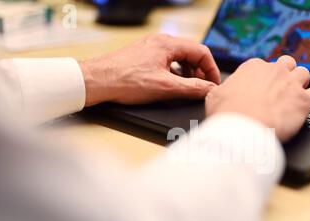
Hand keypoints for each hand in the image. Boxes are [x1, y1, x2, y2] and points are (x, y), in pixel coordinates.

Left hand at [79, 34, 220, 105]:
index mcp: (167, 44)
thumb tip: (209, 89)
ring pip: (179, 58)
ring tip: (189, 88)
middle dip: (200, 71)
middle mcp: (159, 42)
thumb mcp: (165, 87)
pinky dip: (175, 73)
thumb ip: (192, 88)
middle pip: (191, 53)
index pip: (201, 52)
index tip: (213, 84)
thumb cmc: (124, 81)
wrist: (96, 82)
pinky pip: (167, 62)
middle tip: (203, 88)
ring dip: (188, 73)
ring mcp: (150, 49)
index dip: (212, 70)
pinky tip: (172, 86)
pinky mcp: (142, 58)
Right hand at [205, 56, 309, 141]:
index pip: (264, 66)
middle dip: (286, 74)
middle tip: (281, 89)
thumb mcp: (214, 97)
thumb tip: (220, 92)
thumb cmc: (227, 115)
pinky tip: (304, 108)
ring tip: (295, 97)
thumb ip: (221, 90)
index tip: (262, 90)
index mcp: (253, 67)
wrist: (242, 131)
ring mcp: (291, 84)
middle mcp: (275, 71)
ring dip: (301, 84)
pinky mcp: (303, 101)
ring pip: (304, 74)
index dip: (264, 79)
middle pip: (288, 63)